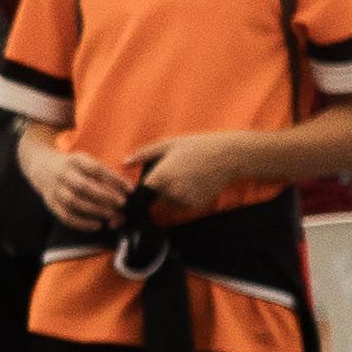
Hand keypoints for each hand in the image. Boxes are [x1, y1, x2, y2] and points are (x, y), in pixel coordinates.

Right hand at [17, 135, 132, 230]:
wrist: (40, 166)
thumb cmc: (72, 166)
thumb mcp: (84, 160)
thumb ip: (102, 173)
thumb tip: (125, 189)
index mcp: (74, 160)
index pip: (96, 169)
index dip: (114, 179)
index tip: (130, 189)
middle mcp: (63, 174)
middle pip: (83, 186)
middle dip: (105, 196)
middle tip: (122, 204)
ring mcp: (55, 190)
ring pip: (74, 202)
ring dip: (96, 210)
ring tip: (113, 215)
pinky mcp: (51, 204)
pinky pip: (66, 216)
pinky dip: (82, 223)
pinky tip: (97, 225)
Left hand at [135, 130, 264, 216]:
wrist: (228, 156)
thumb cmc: (196, 146)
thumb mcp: (167, 144)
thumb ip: (143, 154)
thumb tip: (124, 162)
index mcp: (160, 176)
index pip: (142, 189)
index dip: (147, 183)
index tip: (155, 176)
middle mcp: (170, 192)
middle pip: (155, 196)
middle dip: (161, 187)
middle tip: (178, 170)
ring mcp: (183, 201)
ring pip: (168, 202)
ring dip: (172, 194)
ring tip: (187, 175)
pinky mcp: (194, 206)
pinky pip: (182, 205)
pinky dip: (185, 198)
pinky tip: (196, 182)